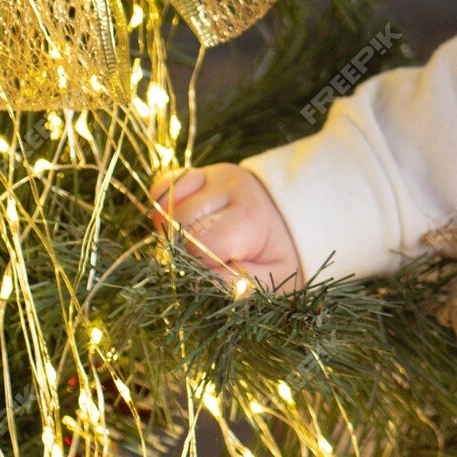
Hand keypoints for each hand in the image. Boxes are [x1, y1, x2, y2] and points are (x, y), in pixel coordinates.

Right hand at [147, 163, 303, 290]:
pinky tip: (175, 222)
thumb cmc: (280, 252)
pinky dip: (162, 206)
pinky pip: (166, 184)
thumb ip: (243, 283)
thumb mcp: (276, 276)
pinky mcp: (200, 173)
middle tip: (200, 258)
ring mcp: (213, 177)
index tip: (211, 269)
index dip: (198, 262)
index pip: (202, 240)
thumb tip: (203, 279)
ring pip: (170, 203)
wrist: (294, 215)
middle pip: (182, 219)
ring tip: (191, 243)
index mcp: (251, 217)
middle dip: (183, 246)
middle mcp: (230, 189)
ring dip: (171, 229)